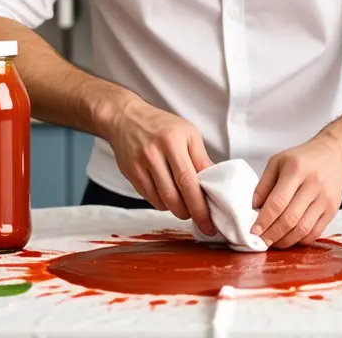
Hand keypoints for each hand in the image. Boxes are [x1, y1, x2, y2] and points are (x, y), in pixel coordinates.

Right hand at [104, 99, 215, 235]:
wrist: (126, 118)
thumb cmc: (163, 126)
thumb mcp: (188, 133)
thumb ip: (201, 159)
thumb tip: (215, 184)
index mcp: (173, 141)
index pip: (189, 181)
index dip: (200, 206)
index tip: (210, 222)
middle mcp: (154, 154)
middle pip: (174, 196)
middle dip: (189, 213)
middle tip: (198, 217)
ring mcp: (140, 165)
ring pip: (161, 201)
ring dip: (176, 210)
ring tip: (184, 205)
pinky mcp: (130, 174)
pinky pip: (149, 198)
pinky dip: (162, 203)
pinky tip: (168, 196)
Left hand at [250, 135, 341, 248]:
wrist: (335, 153)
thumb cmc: (304, 157)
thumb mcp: (278, 161)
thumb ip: (264, 184)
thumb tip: (253, 208)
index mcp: (296, 169)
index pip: (277, 202)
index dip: (264, 220)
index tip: (253, 231)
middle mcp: (313, 184)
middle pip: (290, 219)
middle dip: (272, 235)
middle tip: (260, 242)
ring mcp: (325, 199)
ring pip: (302, 229)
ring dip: (285, 241)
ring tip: (273, 242)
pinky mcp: (332, 210)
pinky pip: (315, 232)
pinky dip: (300, 241)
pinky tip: (290, 239)